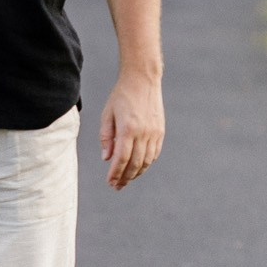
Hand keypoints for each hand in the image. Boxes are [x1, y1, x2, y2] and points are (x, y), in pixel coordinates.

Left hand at [99, 72, 163, 189]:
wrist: (143, 79)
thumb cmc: (121, 95)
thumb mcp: (107, 114)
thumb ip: (106, 137)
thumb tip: (107, 158)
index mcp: (128, 128)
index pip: (121, 158)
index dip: (115, 173)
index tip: (110, 182)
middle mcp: (143, 132)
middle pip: (135, 163)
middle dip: (125, 177)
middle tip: (117, 186)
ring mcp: (154, 132)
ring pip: (146, 161)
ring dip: (137, 173)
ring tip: (127, 179)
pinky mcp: (160, 131)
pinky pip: (154, 153)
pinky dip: (147, 163)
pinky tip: (139, 167)